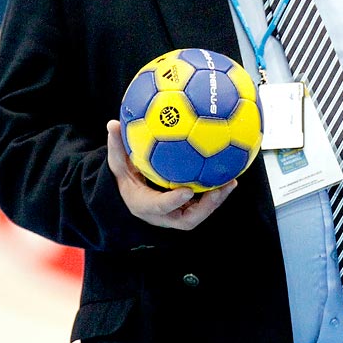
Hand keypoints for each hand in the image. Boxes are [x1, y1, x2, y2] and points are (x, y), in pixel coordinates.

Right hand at [106, 120, 236, 229]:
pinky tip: (231, 174)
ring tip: (231, 182)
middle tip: (218, 189)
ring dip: (217, 200)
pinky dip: (217, 193)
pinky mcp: (188, 210)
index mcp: (144, 205)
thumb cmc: (124, 180)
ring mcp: (177, 215)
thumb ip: (116, 147)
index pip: (159, 207)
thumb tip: (111, 123)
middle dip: (205, 207)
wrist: (131, 198)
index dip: (173, 201)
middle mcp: (163, 216)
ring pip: (200, 213)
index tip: (186, 191)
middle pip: (188, 219)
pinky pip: (205, 205)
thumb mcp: (117, 164)